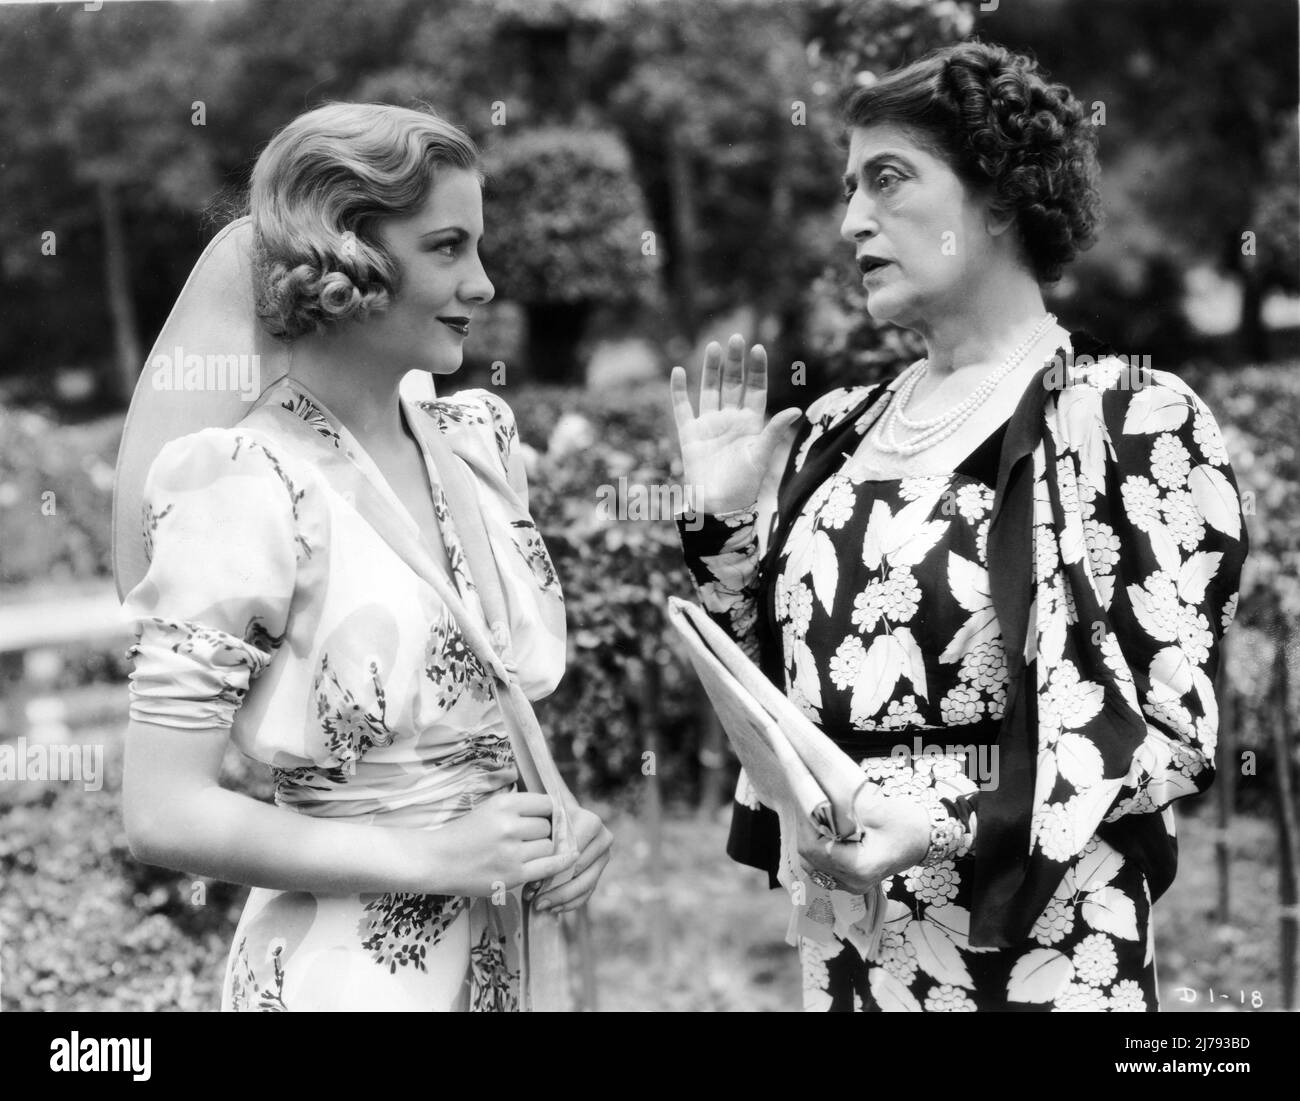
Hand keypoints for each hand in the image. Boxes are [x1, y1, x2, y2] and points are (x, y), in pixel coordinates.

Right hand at [420, 791, 576, 897]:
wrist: (436, 861)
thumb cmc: (465, 834)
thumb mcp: (490, 809)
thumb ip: (519, 808)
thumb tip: (555, 809)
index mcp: (503, 804)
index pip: (546, 803)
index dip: (548, 812)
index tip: (544, 819)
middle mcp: (509, 826)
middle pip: (547, 826)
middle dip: (541, 833)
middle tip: (525, 840)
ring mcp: (512, 852)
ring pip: (549, 846)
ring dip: (542, 850)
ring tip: (524, 853)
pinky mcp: (513, 875)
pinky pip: (549, 867)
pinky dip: (560, 863)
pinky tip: (569, 859)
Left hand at [526, 806, 612, 914]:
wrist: (561, 815)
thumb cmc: (547, 817)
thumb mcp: (542, 822)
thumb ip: (540, 841)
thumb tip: (536, 883)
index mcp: (590, 822)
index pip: (572, 852)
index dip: (552, 869)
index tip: (532, 883)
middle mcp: (603, 838)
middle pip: (579, 870)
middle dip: (555, 887)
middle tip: (535, 899)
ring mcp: (604, 855)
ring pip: (585, 885)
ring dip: (561, 898)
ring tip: (540, 905)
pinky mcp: (600, 869)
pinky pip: (587, 893)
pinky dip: (569, 903)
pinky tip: (552, 907)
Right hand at [670, 333, 802, 514]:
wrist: (719, 506)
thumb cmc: (744, 485)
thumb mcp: (762, 455)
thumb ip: (774, 430)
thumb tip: (797, 409)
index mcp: (751, 423)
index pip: (755, 389)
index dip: (756, 370)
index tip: (757, 348)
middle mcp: (730, 420)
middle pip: (732, 384)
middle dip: (734, 362)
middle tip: (736, 338)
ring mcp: (709, 425)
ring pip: (710, 390)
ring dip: (711, 369)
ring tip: (714, 346)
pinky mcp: (690, 434)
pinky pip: (682, 408)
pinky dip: (679, 391)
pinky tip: (678, 371)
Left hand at [794, 786, 931, 895]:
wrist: (926, 839)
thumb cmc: (907, 823)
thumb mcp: (875, 809)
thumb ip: (842, 807)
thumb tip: (815, 796)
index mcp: (859, 867)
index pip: (816, 849)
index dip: (806, 825)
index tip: (806, 802)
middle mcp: (853, 882)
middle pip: (810, 858)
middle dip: (806, 830)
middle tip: (808, 805)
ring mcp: (851, 885)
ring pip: (813, 864)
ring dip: (810, 839)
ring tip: (815, 816)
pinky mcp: (850, 880)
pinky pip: (822, 867)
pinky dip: (818, 848)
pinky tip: (824, 830)